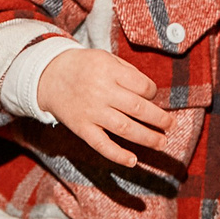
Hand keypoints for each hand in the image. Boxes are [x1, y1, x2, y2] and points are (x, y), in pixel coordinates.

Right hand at [35, 48, 173, 167]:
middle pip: (138, 109)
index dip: (153, 93)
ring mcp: (91, 112)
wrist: (48, 76)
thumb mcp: (105, 58)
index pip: (142, 86)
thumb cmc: (83, 67)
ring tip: (162, 142)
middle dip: (159, 119)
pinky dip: (118, 155)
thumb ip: (128, 72)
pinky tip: (133, 161)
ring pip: (125, 128)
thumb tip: (151, 94)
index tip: (152, 96)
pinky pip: (101, 145)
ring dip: (148, 138)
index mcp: (109, 71)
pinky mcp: (82, 128)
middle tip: (170, 125)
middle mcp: (101, 92)